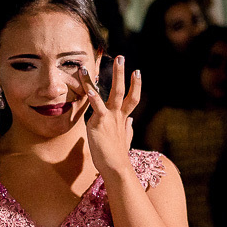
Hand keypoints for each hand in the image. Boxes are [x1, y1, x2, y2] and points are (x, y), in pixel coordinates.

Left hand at [80, 58, 138, 177]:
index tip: (137, 72)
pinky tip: (89, 87)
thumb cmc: (118, 156)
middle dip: (122, 74)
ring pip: (112, 93)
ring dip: (107, 77)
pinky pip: (97, 107)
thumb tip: (131, 120)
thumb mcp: (125, 140)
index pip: (132, 98)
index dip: (136, 85)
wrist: (117, 168)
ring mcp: (110, 118)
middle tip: (121, 57)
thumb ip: (128, 128)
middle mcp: (118, 116)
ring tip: (98, 65)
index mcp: (123, 119)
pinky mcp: (99, 123)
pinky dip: (93, 96)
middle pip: (123, 91)